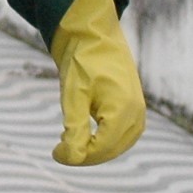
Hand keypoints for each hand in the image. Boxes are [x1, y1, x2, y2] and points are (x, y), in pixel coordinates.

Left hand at [50, 0, 145, 165]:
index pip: (101, 149)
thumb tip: (72, 158)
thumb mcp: (73, 95)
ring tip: (71, 140)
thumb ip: (74, 128)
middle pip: (110, 150)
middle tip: (59, 149)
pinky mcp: (134, 109)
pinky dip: (103, 140)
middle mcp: (136, 114)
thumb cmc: (81, 61)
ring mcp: (138, 112)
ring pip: (117, 145)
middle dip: (84, 154)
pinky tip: (85, 133)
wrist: (94, 33)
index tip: (54, 153)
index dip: (77, 156)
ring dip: (94, 149)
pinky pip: (121, 135)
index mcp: (123, 110)